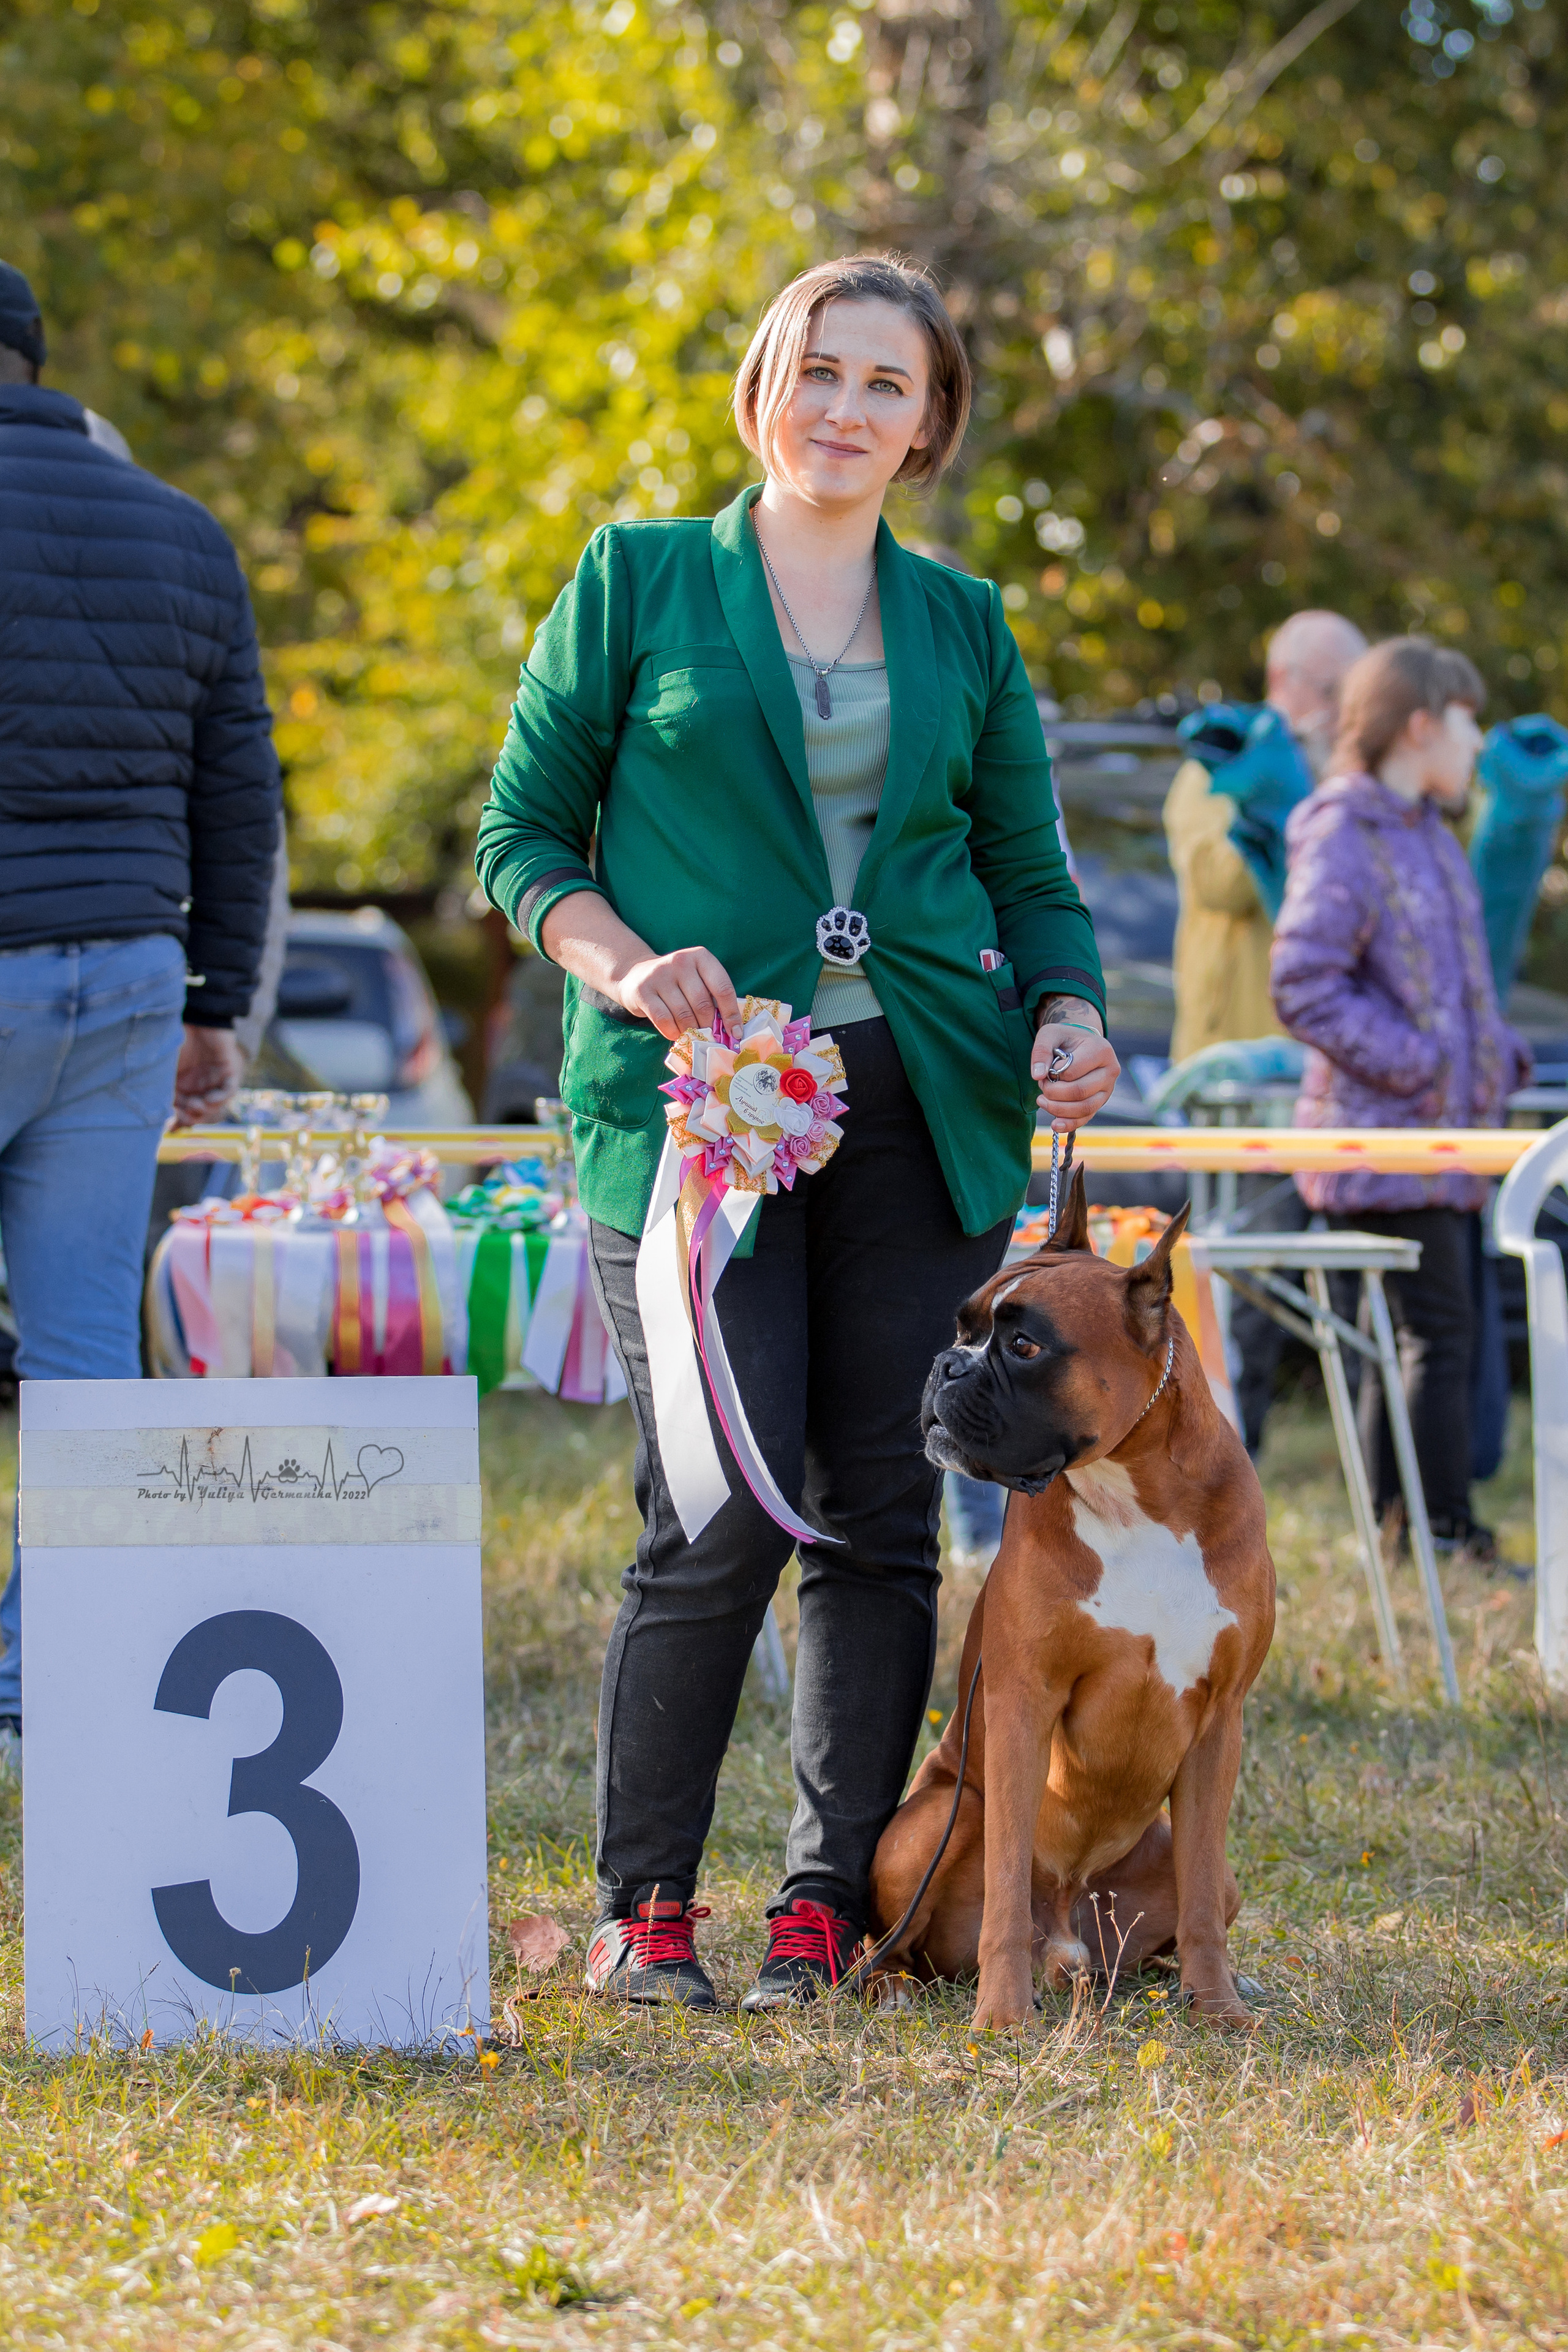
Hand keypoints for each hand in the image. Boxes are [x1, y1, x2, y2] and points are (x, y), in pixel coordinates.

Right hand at [172, 1025, 245, 1125]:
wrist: (194, 1016)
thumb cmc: (174, 1038)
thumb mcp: (164, 1068)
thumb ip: (162, 1088)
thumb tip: (157, 1113)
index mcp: (182, 1085)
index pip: (182, 1109)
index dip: (178, 1119)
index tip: (171, 1124)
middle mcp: (199, 1084)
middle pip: (199, 1111)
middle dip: (191, 1117)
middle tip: (184, 1117)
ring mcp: (214, 1078)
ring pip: (214, 1104)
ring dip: (205, 1110)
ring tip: (195, 1106)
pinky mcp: (228, 1070)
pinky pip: (229, 1090)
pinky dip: (219, 1098)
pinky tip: (208, 1098)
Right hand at [615, 946, 740, 1040]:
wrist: (637, 975)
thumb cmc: (677, 982)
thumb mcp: (697, 979)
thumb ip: (713, 996)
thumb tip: (731, 1029)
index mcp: (700, 957)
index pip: (722, 988)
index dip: (731, 1014)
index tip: (735, 1033)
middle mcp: (680, 961)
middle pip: (702, 1004)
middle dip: (708, 1025)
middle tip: (709, 1036)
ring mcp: (659, 975)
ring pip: (683, 1014)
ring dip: (691, 1031)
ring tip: (693, 1035)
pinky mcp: (643, 991)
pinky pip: (664, 1020)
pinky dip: (673, 1032)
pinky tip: (676, 1034)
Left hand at [1032, 1023, 1119, 1133]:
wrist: (1080, 1044)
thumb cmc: (1066, 1039)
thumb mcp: (1050, 1034)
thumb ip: (1041, 1050)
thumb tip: (1038, 1075)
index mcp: (1101, 1050)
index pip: (1073, 1071)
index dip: (1054, 1075)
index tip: (1046, 1071)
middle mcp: (1110, 1071)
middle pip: (1080, 1092)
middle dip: (1054, 1093)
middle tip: (1042, 1086)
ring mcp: (1107, 1089)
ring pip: (1085, 1108)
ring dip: (1058, 1109)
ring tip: (1042, 1101)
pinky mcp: (1100, 1102)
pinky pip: (1086, 1117)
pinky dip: (1070, 1123)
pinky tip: (1055, 1124)